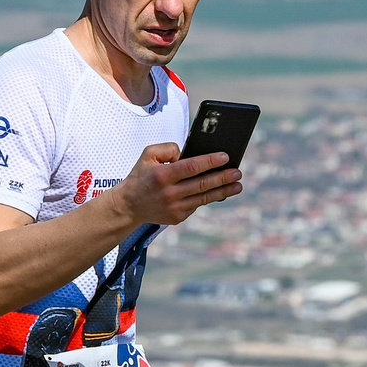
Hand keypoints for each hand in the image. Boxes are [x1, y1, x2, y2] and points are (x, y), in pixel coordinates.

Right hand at [114, 141, 239, 226]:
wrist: (128, 205)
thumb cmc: (141, 176)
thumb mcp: (148, 155)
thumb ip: (168, 148)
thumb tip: (188, 153)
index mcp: (162, 175)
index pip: (191, 167)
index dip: (210, 161)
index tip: (225, 156)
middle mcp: (169, 193)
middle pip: (202, 184)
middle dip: (223, 177)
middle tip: (238, 172)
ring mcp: (174, 207)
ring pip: (204, 198)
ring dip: (223, 191)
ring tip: (238, 185)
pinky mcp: (177, 218)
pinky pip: (196, 205)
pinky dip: (208, 198)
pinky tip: (220, 192)